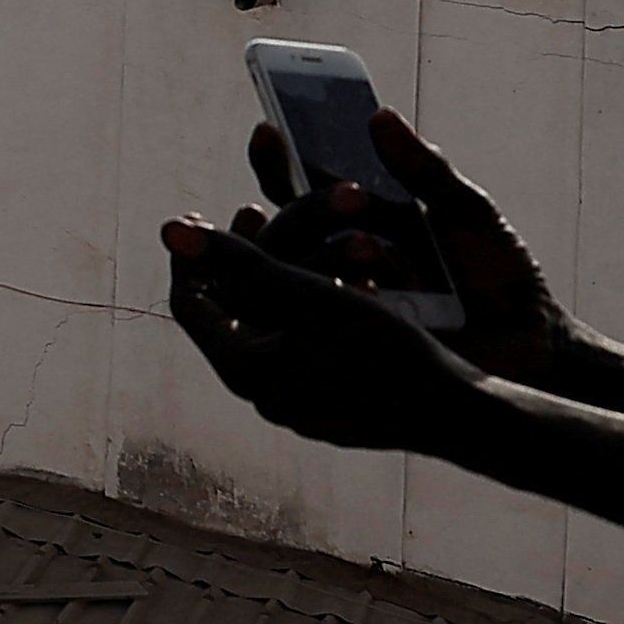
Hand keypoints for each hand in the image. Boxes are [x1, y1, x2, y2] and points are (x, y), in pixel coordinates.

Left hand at [160, 217, 472, 452]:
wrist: (454, 413)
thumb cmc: (382, 353)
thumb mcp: (307, 294)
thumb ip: (238, 261)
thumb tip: (169, 231)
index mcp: (246, 369)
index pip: (191, 304)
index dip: (192, 255)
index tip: (202, 214)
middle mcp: (264, 392)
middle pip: (232, 311)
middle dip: (243, 255)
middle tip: (249, 210)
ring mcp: (299, 401)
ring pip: (274, 321)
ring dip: (284, 271)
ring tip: (297, 230)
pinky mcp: (332, 400)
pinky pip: (306, 341)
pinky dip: (312, 300)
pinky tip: (338, 271)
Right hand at [236, 115, 573, 385]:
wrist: (534, 343)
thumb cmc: (499, 273)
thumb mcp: (466, 210)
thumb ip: (424, 168)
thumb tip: (379, 116)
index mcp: (361, 222)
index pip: (296, 186)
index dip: (274, 159)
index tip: (269, 130)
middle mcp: (342, 261)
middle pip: (287, 228)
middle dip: (311, 206)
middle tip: (355, 195)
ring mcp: (346, 306)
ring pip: (296, 274)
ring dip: (327, 252)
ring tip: (372, 247)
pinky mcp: (358, 348)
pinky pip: (324, 322)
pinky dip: (344, 298)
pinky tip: (371, 293)